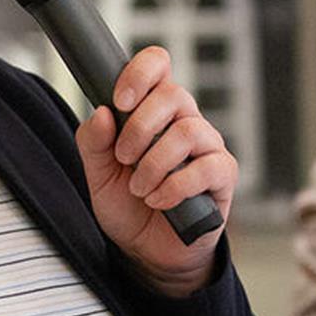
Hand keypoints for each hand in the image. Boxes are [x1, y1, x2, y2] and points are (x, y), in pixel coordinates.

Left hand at [74, 47, 235, 295]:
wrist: (147, 250)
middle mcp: (185, 120)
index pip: (158, 65)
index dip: (140, 73)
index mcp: (154, 110)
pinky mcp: (222, 175)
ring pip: (187, 131)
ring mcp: (207, 146)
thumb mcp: (97, 173)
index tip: (120, 100)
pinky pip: (206, 167)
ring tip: (140, 189)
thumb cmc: (127, 205)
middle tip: (123, 158)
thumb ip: (93, 142)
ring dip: (154, 163)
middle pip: (173, 94)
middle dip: (140, 128)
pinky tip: (159, 201)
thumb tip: (102, 113)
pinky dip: (175, 186)